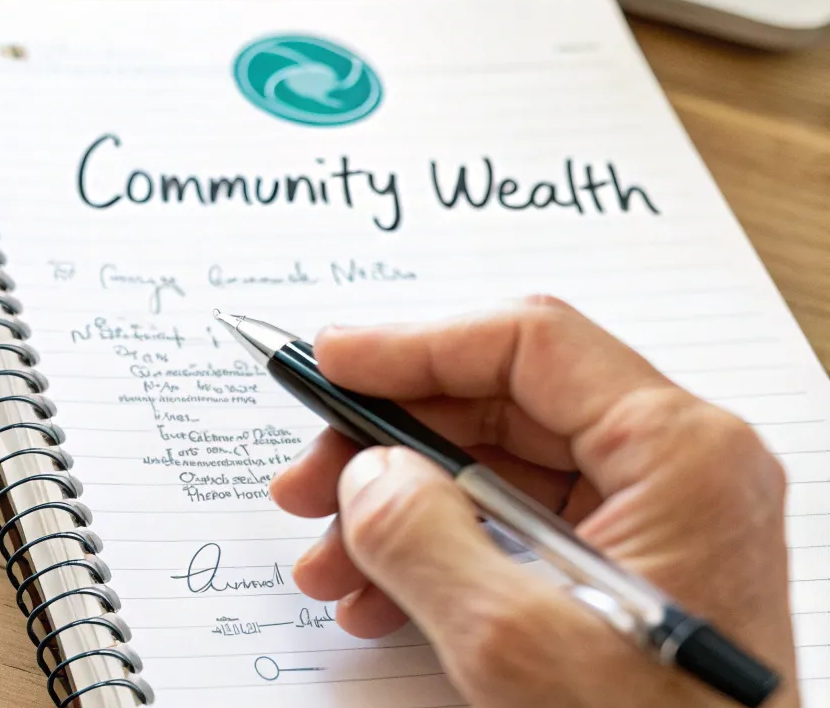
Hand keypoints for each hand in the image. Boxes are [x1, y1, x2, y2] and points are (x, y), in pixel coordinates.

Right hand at [269, 297, 797, 707]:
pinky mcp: (632, 561)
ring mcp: (658, 514)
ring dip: (397, 503)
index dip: (412, 345)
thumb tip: (366, 473)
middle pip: (501, 399)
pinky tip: (378, 594)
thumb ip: (424, 541)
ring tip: (330, 560)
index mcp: (680, 454)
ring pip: (496, 462)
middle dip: (387, 440)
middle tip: (308, 481)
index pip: (527, 342)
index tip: (328, 366)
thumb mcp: (517, 646)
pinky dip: (438, 546)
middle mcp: (679, 465)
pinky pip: (515, 520)